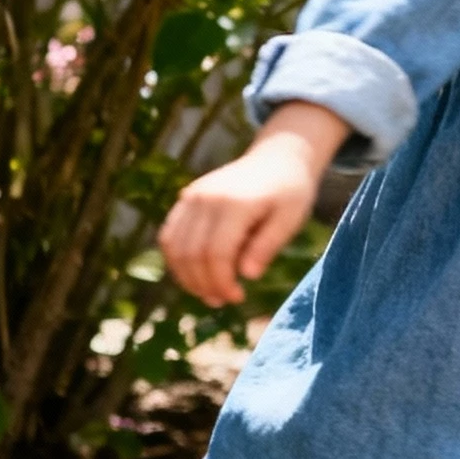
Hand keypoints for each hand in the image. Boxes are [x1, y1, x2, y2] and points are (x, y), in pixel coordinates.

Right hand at [158, 102, 347, 307]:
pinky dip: (176, 259)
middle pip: (191, 253)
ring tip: (208, 292)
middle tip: (222, 301)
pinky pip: (169, 234)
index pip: (216, 254)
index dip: (222, 282)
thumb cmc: (290, 192)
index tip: (238, 297)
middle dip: (204, 285)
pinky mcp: (186, 197)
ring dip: (186, 276)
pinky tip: (194, 274)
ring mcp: (192, 195)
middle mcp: (206, 198)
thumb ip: (267, 246)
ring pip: (174, 247)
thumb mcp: (290, 220)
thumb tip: (246, 275)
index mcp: (235, 204)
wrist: (277, 157)